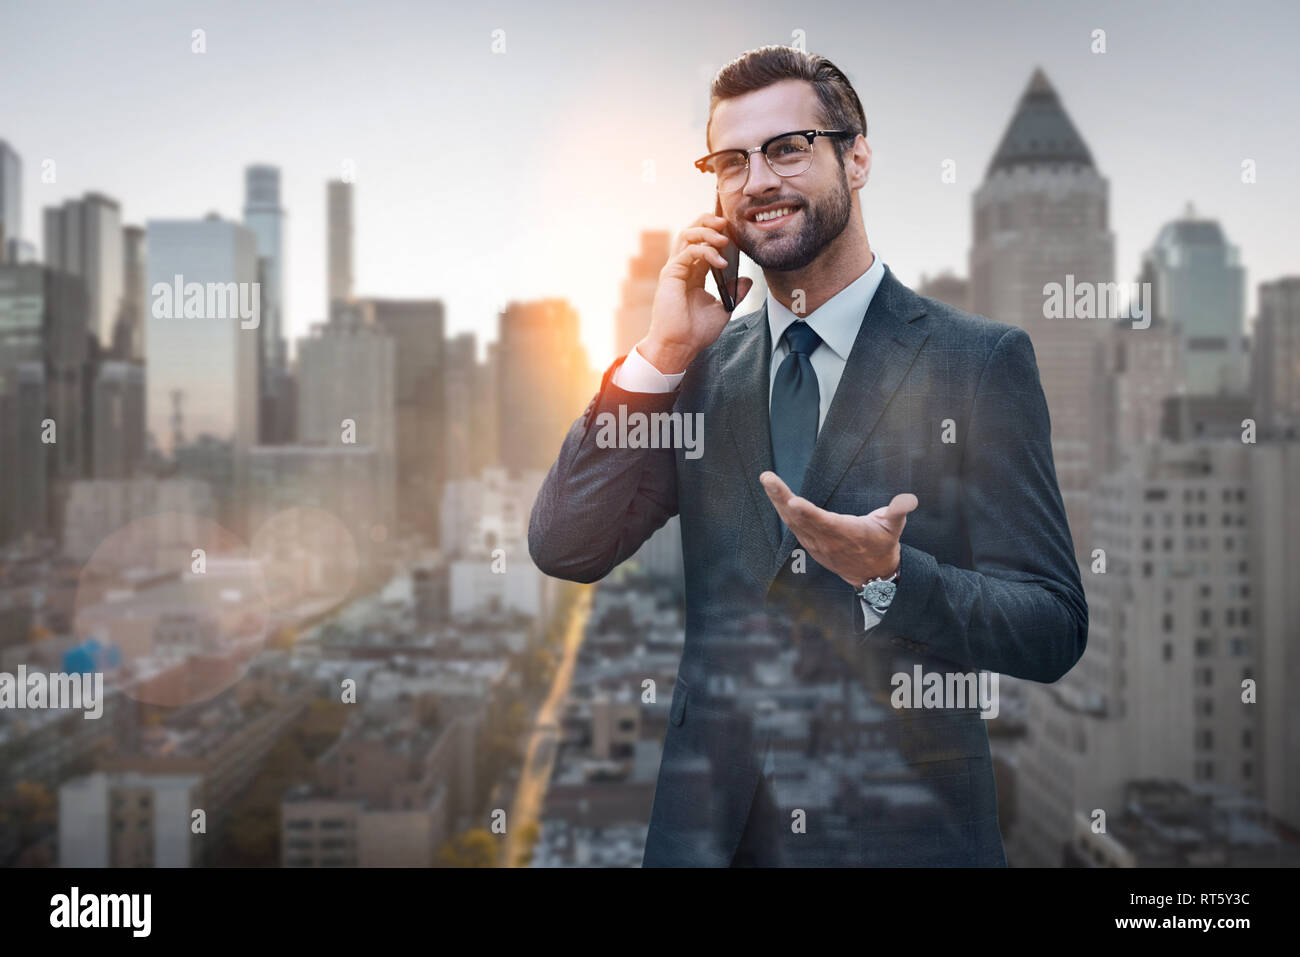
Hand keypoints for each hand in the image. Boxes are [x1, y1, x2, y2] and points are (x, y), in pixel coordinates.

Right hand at [639, 212, 753, 373]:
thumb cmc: (695, 332)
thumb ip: (735, 292)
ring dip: (707, 231)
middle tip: (726, 222)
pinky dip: (706, 252)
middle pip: (691, 231)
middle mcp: (683, 267)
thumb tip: (749, 279)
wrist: (680, 346)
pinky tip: (722, 262)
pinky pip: (689, 252)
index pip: (703, 243)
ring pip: (687, 235)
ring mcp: (675, 269)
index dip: (718, 233)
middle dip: (708, 221)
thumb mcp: (723, 308)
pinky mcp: (671, 274)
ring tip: (724, 238)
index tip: (735, 233)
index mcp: (693, 273)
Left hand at [760, 471, 917, 586]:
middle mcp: (826, 540)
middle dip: (781, 497)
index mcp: (846, 533)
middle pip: (799, 518)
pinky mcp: (810, 544)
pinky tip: (774, 497)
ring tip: (768, 482)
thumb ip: (898, 511)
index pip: (823, 522)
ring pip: (791, 522)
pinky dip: (782, 511)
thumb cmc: (882, 545)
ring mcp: (815, 544)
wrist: (872, 575)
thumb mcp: (894, 527)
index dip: (808, 512)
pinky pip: (792, 527)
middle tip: (768, 479)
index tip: (793, 501)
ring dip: (777, 501)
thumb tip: (910, 499)